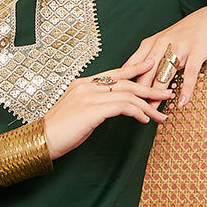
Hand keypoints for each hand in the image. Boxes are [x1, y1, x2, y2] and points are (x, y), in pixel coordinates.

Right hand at [42, 63, 173, 158]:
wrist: (40, 140)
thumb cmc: (56, 133)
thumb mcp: (76, 114)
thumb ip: (91, 107)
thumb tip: (104, 111)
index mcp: (82, 84)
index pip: (114, 74)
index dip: (134, 69)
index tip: (151, 65)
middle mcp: (87, 86)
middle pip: (125, 83)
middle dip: (149, 88)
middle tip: (167, 91)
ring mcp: (89, 96)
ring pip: (127, 95)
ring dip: (148, 105)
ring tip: (161, 114)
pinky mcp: (92, 109)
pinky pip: (122, 107)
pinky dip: (137, 112)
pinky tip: (145, 120)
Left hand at [120, 3, 206, 107]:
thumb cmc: (184, 34)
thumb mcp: (162, 42)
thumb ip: (149, 59)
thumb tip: (135, 81)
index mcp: (151, 43)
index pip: (133, 66)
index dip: (126, 83)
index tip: (121, 99)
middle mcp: (162, 44)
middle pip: (146, 73)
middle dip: (140, 93)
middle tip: (136, 111)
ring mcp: (180, 47)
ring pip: (165, 74)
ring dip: (158, 95)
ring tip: (153, 112)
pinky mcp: (197, 51)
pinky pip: (190, 73)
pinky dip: (186, 89)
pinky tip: (182, 102)